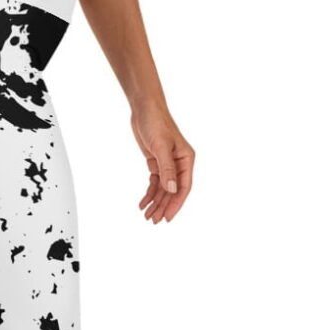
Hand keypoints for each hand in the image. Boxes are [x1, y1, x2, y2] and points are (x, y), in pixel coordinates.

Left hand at [130, 105, 194, 222]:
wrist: (144, 109)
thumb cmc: (156, 123)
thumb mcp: (161, 146)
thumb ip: (166, 169)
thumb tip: (172, 190)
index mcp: (186, 159)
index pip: (184, 187)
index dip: (176, 204)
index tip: (167, 217)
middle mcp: (179, 163)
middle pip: (173, 191)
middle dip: (163, 206)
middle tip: (154, 221)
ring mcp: (168, 164)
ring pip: (163, 189)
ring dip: (155, 202)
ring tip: (147, 216)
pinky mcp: (157, 162)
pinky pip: (155, 182)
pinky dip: (149, 193)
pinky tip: (143, 203)